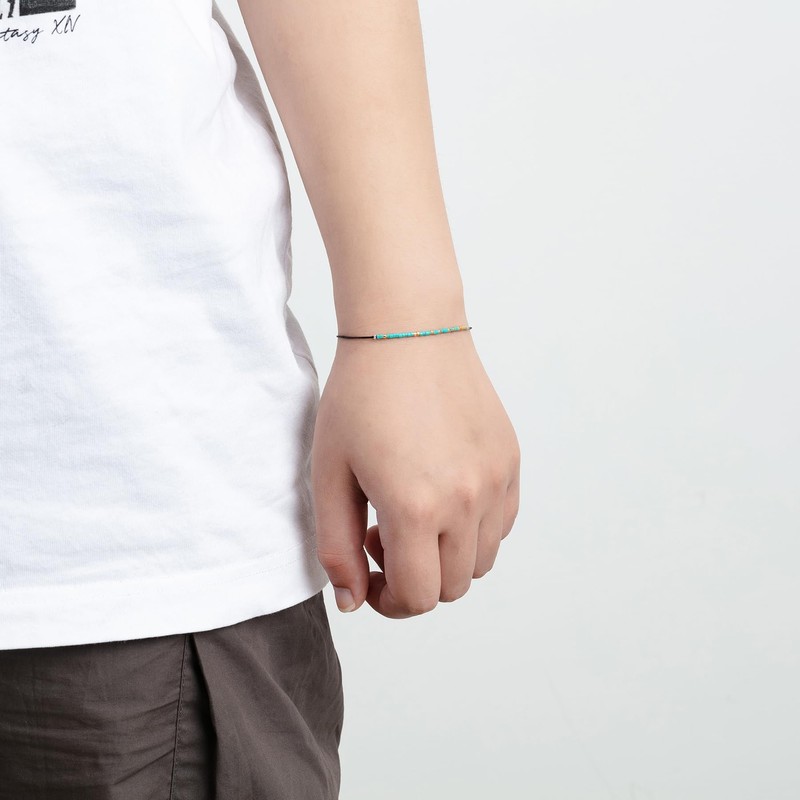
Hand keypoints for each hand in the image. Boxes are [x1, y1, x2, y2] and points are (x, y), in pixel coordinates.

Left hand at [310, 331, 520, 617]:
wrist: (407, 331)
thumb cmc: (360, 396)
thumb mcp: (329, 473)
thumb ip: (337, 547)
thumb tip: (353, 602)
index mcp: (416, 507)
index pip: (417, 597)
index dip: (388, 601)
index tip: (368, 573)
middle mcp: (466, 500)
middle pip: (452, 587)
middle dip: (414, 580)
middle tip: (382, 537)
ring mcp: (495, 480)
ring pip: (482, 561)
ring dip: (446, 558)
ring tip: (415, 514)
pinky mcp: (510, 461)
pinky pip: (502, 524)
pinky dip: (475, 530)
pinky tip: (444, 496)